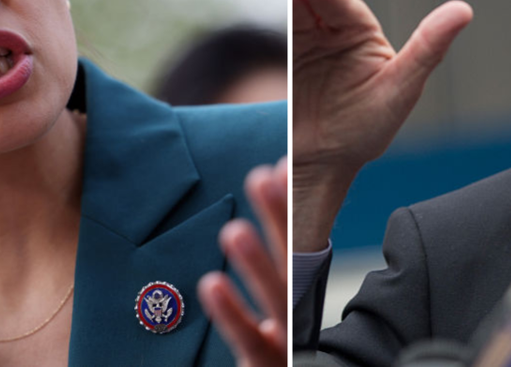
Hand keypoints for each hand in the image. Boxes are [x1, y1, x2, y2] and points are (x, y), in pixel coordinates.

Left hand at [199, 158, 286, 366]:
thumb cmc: (281, 356)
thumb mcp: (281, 314)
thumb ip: (274, 273)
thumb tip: (259, 202)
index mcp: (298, 299)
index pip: (295, 246)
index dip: (286, 208)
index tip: (279, 164)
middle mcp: (297, 316)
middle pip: (291, 263)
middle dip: (278, 219)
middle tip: (262, 176)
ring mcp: (286, 345)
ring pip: (275, 300)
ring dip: (255, 264)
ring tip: (235, 231)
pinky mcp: (266, 366)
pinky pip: (247, 340)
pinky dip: (231, 314)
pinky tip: (212, 285)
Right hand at [292, 0, 471, 249]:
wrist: (323, 165)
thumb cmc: (368, 129)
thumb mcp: (401, 89)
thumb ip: (428, 47)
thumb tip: (464, 9)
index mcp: (363, 34)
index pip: (345, 8)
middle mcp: (332, 33)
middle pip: (314, 5)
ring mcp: (304, 47)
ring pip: (293, 18)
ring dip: (287, 4)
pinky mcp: (281, 62)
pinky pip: (276, 42)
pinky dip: (272, 29)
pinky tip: (268, 20)